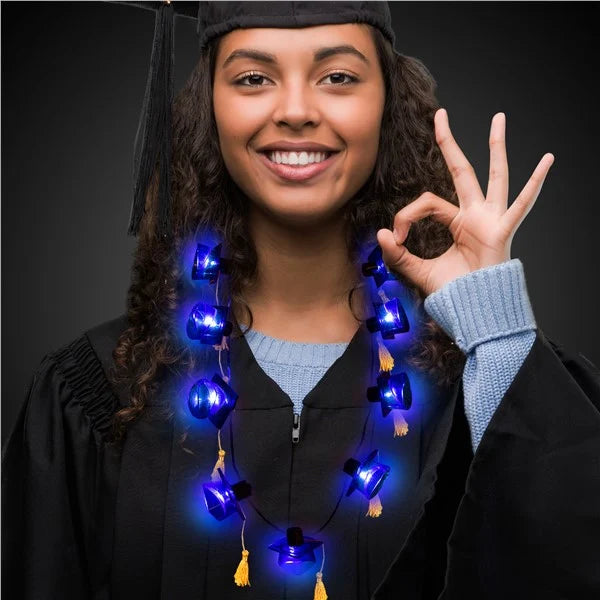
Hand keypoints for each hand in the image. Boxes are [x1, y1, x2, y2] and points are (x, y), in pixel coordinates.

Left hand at [376, 109, 553, 296]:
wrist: (472, 310)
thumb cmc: (453, 291)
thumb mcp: (418, 270)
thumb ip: (398, 255)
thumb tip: (380, 234)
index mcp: (455, 222)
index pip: (426, 202)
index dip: (405, 215)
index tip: (394, 237)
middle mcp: (474, 214)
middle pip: (460, 170)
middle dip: (449, 142)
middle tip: (440, 115)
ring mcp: (490, 219)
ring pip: (493, 175)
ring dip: (496, 146)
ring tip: (499, 117)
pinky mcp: (502, 230)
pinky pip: (521, 205)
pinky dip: (535, 184)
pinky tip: (547, 160)